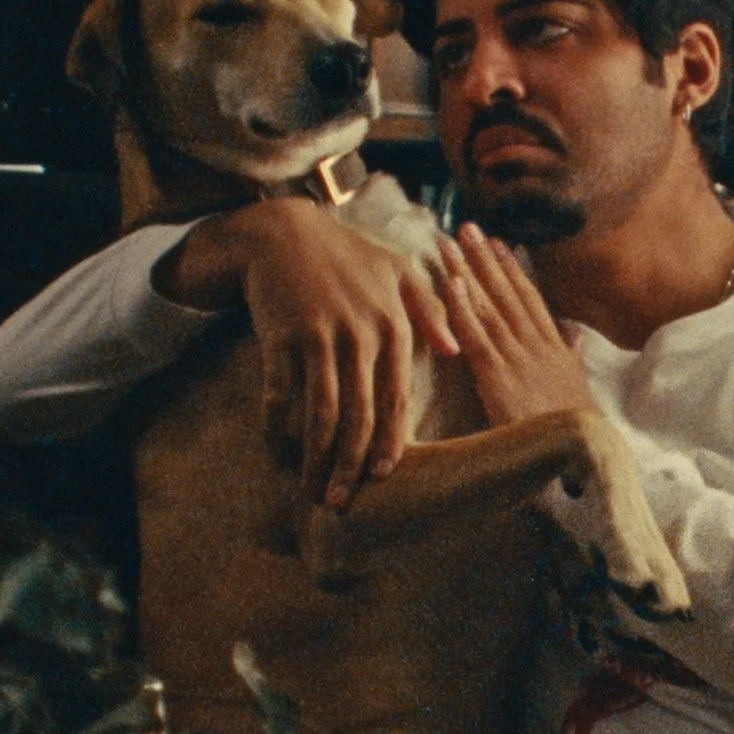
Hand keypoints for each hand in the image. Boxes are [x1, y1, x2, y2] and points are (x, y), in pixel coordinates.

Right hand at [155, 197, 457, 504]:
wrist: (282, 231)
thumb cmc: (346, 255)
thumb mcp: (397, 271)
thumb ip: (429, 310)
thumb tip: (457, 348)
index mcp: (392, 324)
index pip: (396, 396)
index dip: (389, 440)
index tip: (383, 475)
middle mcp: (359, 334)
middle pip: (359, 415)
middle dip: (351, 465)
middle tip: (343, 501)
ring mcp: (318, 337)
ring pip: (321, 413)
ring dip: (316, 458)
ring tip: (312, 490)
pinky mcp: (280, 337)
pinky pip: (280, 395)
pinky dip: (277, 429)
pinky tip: (276, 454)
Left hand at [439, 222, 594, 426]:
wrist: (580, 455)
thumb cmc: (576, 430)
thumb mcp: (578, 389)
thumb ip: (573, 358)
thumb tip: (577, 337)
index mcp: (554, 348)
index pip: (530, 300)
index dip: (512, 270)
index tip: (498, 243)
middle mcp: (536, 345)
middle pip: (506, 294)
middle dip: (485, 259)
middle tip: (466, 227)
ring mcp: (517, 357)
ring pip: (487, 307)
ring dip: (467, 272)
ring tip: (449, 243)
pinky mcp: (498, 376)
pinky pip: (476, 336)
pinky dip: (462, 308)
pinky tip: (450, 282)